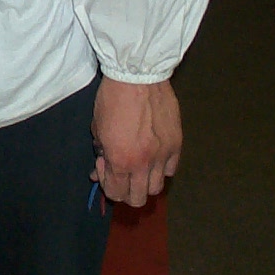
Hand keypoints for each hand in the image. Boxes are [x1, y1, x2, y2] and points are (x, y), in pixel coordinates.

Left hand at [91, 77, 181, 207]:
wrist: (137, 75)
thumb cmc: (112, 98)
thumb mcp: (97, 128)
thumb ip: (100, 154)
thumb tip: (100, 169)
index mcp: (120, 160)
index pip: (116, 193)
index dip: (107, 184)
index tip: (105, 167)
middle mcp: (143, 163)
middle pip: (137, 198)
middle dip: (125, 191)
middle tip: (120, 174)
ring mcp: (163, 155)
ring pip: (156, 188)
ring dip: (144, 182)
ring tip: (138, 167)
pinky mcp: (176, 144)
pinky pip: (171, 170)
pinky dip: (161, 169)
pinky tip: (153, 157)